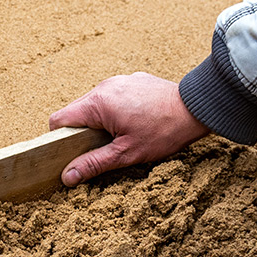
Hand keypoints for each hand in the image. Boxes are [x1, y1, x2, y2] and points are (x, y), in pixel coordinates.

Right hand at [49, 72, 210, 186]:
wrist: (197, 108)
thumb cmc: (164, 131)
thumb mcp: (126, 154)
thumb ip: (94, 163)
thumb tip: (67, 176)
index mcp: (98, 103)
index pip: (59, 120)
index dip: (60, 140)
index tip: (73, 153)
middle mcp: (104, 86)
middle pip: (77, 112)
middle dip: (83, 133)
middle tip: (104, 148)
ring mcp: (119, 80)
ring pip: (95, 104)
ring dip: (101, 122)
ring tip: (123, 136)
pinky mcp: (133, 79)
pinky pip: (113, 96)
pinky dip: (116, 110)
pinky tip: (136, 122)